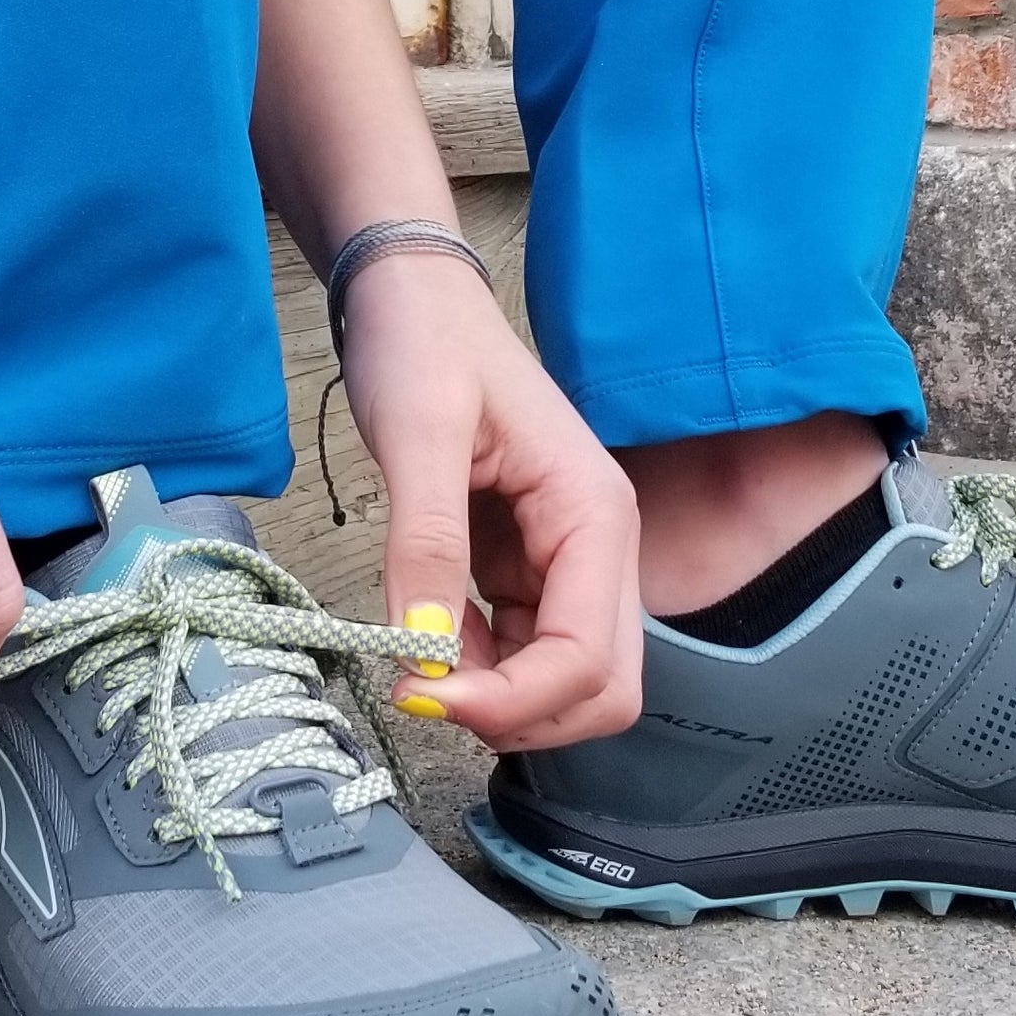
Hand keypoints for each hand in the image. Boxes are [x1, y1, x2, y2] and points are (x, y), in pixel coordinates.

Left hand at [338, 251, 642, 748]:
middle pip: (600, 689)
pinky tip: (427, 632)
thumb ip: (426, 542)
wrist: (414, 300)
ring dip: (496, 698)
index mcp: (596, 514)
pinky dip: (478, 670)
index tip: (421, 694)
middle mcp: (600, 549)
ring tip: (416, 653)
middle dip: (520, 715)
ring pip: (565, 684)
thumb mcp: (418, 432)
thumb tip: (422, 651)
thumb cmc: (425, 345)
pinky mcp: (531, 573)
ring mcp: (568, 566)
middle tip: (425, 692)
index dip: (514, 701)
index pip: (588, 659)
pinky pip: (522, 654)